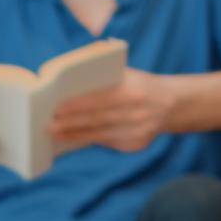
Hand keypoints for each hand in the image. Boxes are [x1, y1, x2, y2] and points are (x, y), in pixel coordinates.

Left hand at [49, 68, 176, 152]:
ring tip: (54, 133)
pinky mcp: (136, 145)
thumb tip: (68, 83)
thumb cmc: (138, 85)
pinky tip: (70, 138)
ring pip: (100, 134)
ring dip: (74, 135)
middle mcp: (138, 112)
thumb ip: (104, 76)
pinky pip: (107, 142)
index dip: (78, 105)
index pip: (100, 99)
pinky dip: (87, 140)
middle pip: (97, 120)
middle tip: (48, 125)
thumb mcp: (128, 75)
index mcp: (134, 90)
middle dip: (71, 123)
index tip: (57, 108)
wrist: (173, 103)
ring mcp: (138, 131)